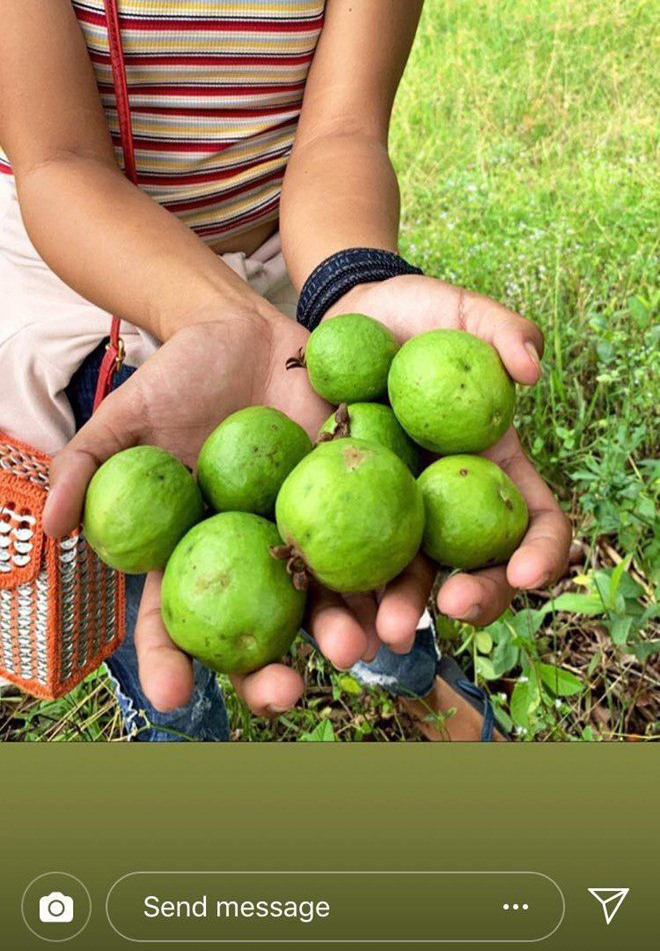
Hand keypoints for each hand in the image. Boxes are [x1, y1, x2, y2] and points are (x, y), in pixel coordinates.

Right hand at [42, 304, 390, 715]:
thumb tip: (52, 525)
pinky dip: (397, 566)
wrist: (246, 330)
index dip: (169, 659)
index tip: (171, 696)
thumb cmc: (178, 375)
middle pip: (260, 629)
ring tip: (358, 648)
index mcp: (195, 550)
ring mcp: (309, 530)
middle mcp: (254, 555)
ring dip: (345, 629)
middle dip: (270, 673)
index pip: (174, 618)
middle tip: (283, 694)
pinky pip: (381, 536)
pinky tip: (410, 590)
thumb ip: (88, 464)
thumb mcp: (126, 414)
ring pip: (327, 595)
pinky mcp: (358, 495)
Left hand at [327, 276, 571, 646]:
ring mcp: (394, 514)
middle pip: (472, 569)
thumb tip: (530, 368)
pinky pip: (337, 560)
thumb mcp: (463, 311)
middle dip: (468, 601)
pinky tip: (315, 618)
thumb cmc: (416, 315)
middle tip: (444, 609)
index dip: (541, 553)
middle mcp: (448, 505)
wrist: (343, 318)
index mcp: (491, 470)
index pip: (534, 522)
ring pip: (402, 582)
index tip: (526, 572)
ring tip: (372, 639)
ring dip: (392, 616)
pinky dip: (328, 594)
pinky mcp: (339, 513)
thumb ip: (504, 329)